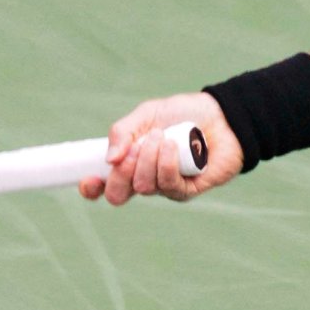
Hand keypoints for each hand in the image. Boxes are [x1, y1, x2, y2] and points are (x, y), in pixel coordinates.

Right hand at [85, 92, 243, 203]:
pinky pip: (168, 185)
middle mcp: (144, 179)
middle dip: (120, 173)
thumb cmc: (183, 114)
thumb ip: (123, 132)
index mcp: (128, 163)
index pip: (103, 185)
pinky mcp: (186, 190)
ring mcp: (165, 187)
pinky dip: (167, 164)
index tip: (89, 179)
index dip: (92, 189)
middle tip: (133, 151)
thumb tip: (109, 159)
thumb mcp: (147, 115)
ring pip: (143, 186)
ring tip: (163, 137)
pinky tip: (174, 147)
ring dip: (149, 159)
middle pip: (118, 194)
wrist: (221, 116)